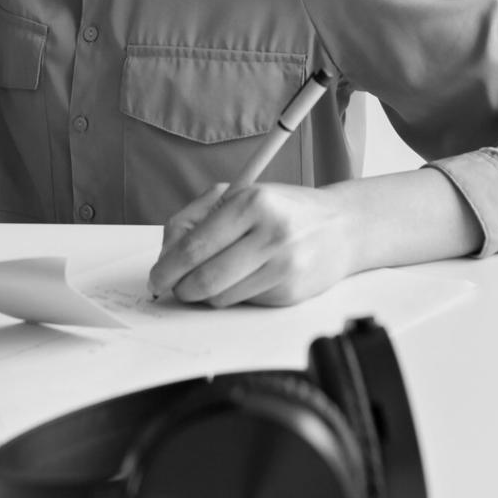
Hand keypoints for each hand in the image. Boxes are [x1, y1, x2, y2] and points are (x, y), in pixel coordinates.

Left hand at [147, 182, 361, 307]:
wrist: (341, 227)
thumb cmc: (282, 209)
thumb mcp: (239, 194)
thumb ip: (195, 217)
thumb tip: (167, 256)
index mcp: (252, 203)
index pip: (194, 246)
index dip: (167, 268)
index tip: (156, 278)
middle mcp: (270, 234)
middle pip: (204, 279)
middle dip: (181, 288)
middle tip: (175, 287)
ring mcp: (284, 267)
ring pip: (221, 297)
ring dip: (207, 293)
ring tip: (216, 274)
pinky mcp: (291, 293)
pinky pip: (244, 303)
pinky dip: (235, 294)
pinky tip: (248, 276)